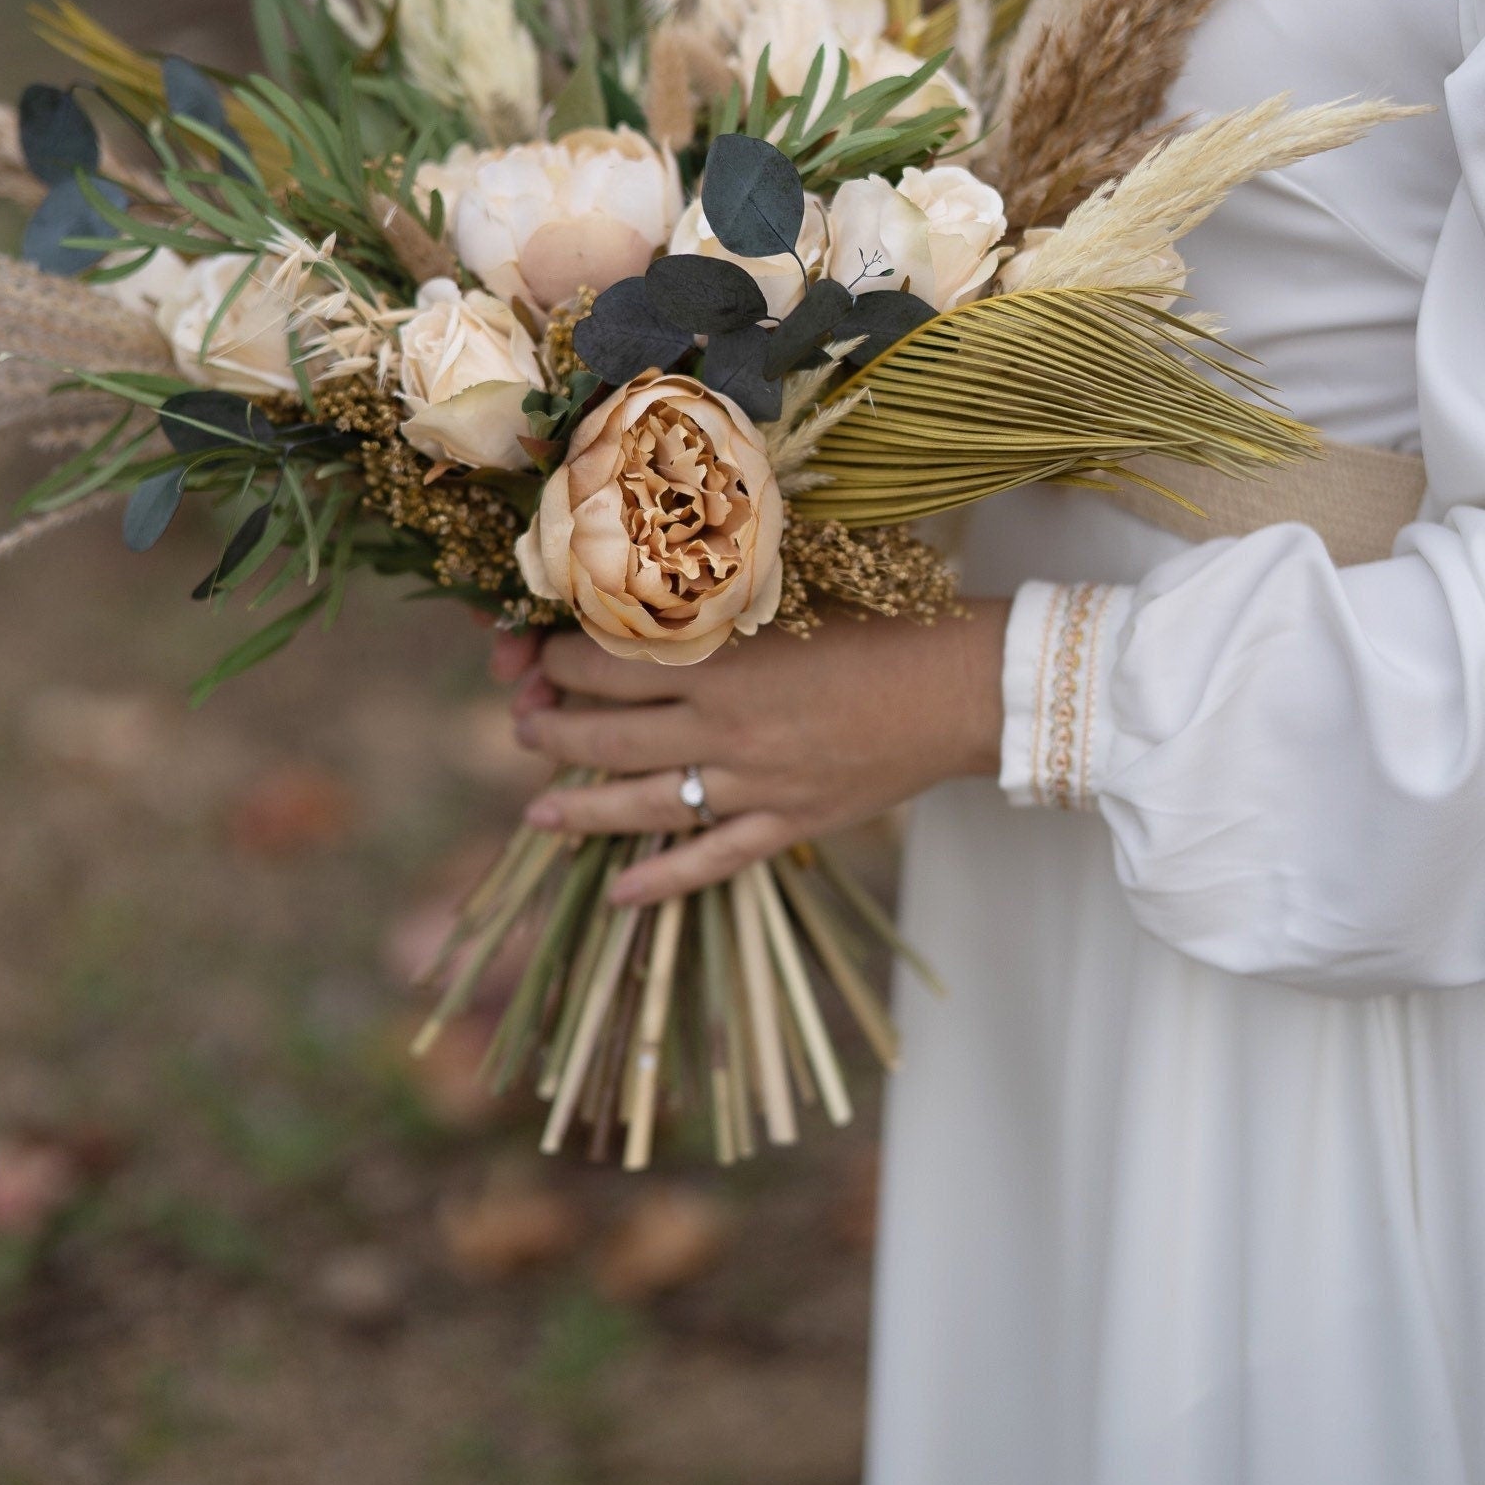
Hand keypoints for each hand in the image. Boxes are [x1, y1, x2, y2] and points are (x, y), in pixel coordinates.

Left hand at [500, 604, 1008, 905]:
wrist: (961, 683)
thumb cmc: (877, 619)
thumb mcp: (785, 590)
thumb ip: (711, 596)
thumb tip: (640, 595)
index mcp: (717, 656)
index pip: (601, 662)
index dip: (552, 659)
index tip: (534, 655)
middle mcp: (723, 724)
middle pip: (605, 735)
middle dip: (549, 730)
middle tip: (524, 724)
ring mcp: (753, 782)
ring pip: (641, 803)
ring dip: (579, 807)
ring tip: (537, 812)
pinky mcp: (788, 822)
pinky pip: (710, 860)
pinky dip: (661, 881)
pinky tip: (618, 894)